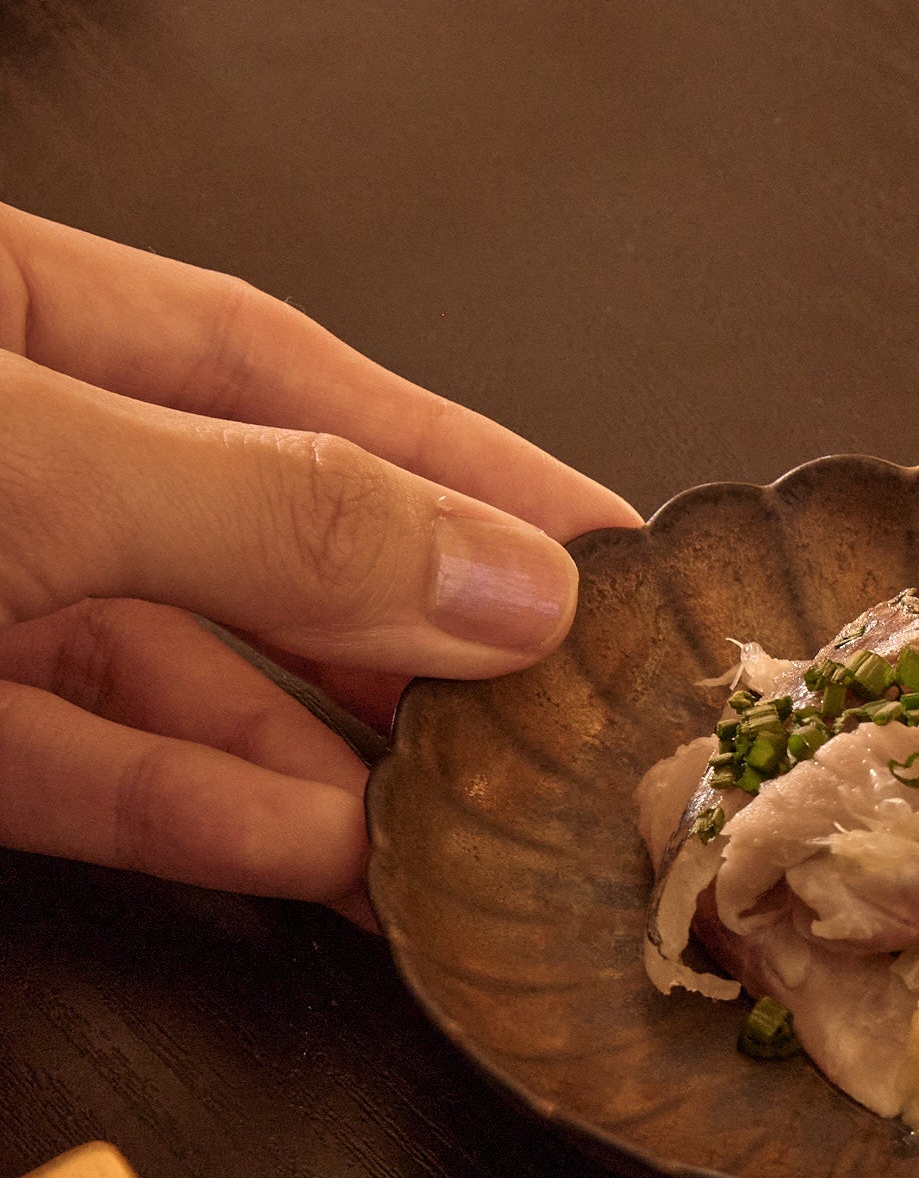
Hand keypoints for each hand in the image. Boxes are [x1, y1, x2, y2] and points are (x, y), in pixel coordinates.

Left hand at [0, 202, 638, 922]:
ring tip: (470, 818)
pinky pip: (94, 779)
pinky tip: (330, 860)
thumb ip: (273, 519)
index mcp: (10, 317)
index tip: (601, 542)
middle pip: (260, 544)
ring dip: (330, 762)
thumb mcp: (35, 464)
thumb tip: (506, 581)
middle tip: (560, 707)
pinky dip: (213, 823)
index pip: (285, 379)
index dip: (458, 462)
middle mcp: (11, 458)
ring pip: (185, 683)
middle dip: (416, 633)